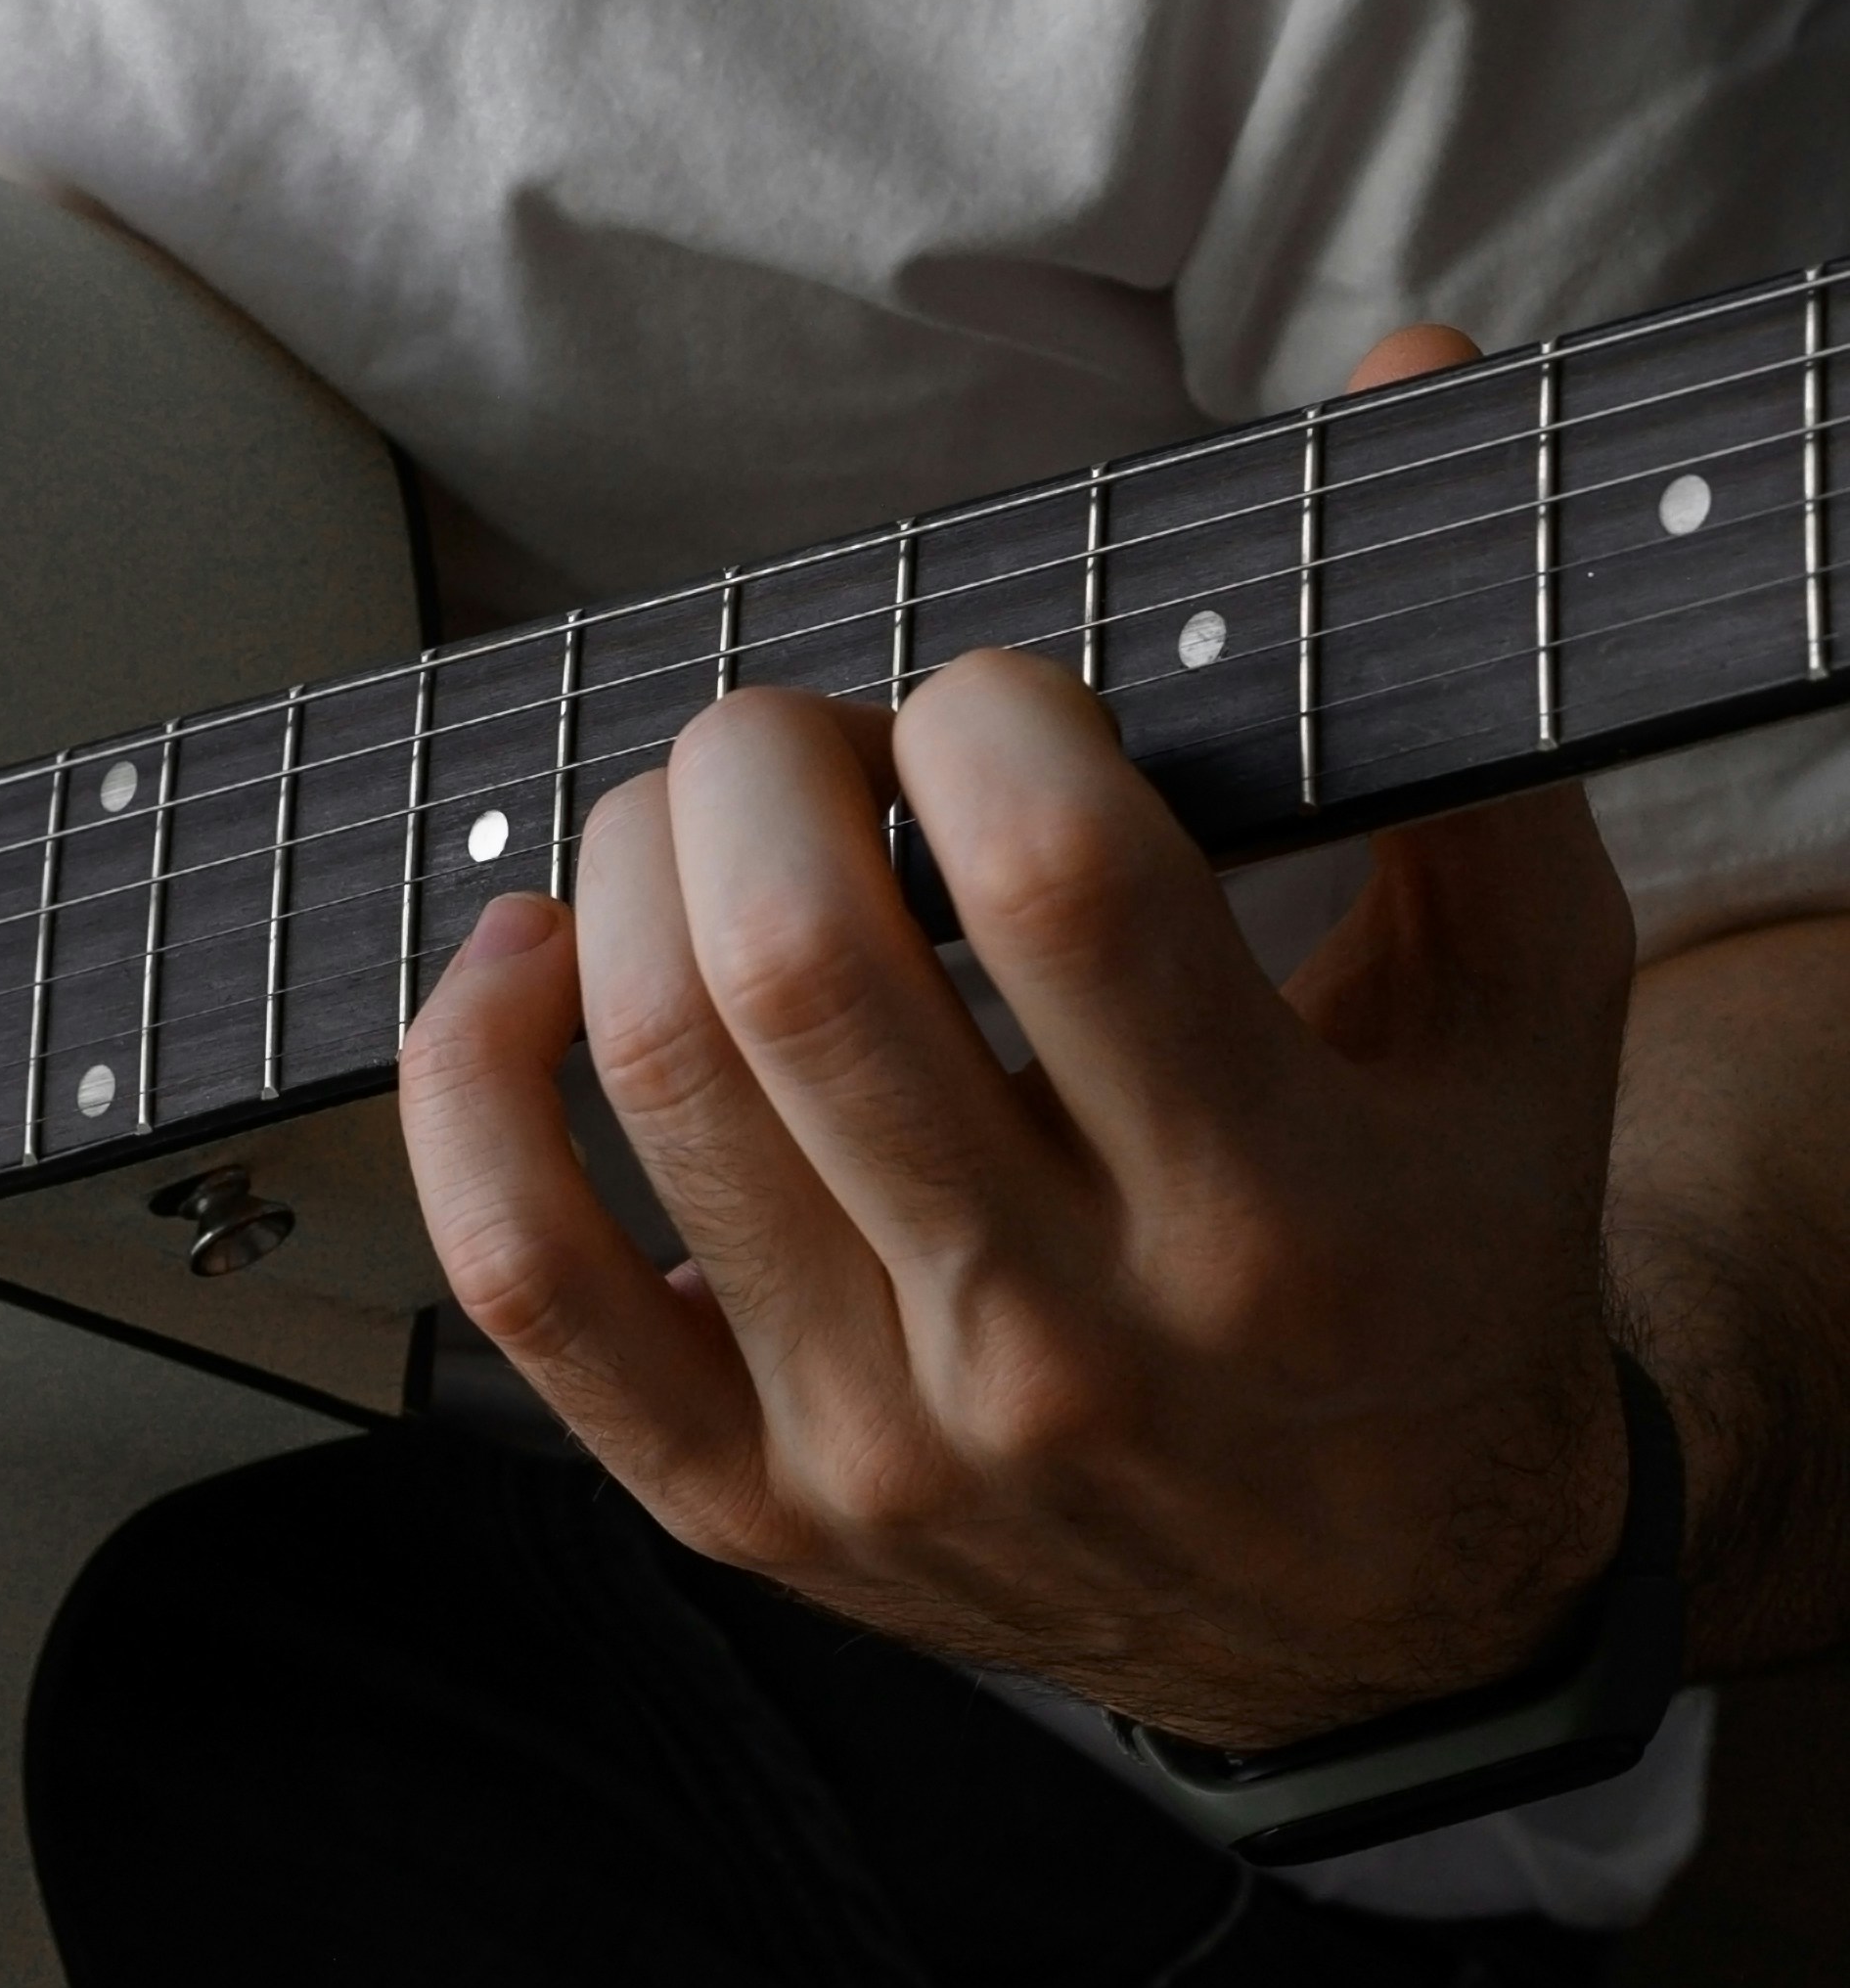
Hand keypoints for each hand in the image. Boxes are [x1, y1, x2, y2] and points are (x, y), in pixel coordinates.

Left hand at [400, 339, 1643, 1748]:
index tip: (999, 701)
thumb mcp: (1524, 1004)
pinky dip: (464, 1082)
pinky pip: (523, 1281)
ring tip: (701, 820)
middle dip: (759, 761)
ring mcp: (889, 1446)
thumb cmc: (1442, 1253)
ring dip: (627, 868)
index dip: (991, 714)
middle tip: (806, 736)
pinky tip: (519, 957)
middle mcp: (1069, 1348)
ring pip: (655, 1081)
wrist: (1393, 1613)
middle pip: (799, 972)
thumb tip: (1404, 374)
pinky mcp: (749, 1510)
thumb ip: (1457, 710)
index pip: (1059, 882)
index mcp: (1280, 1216)